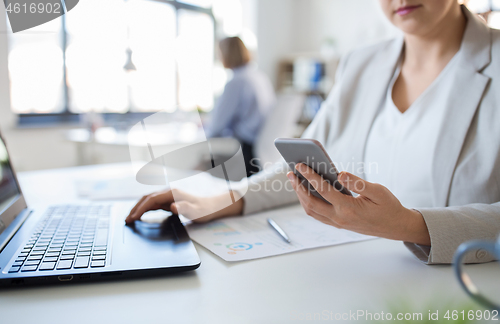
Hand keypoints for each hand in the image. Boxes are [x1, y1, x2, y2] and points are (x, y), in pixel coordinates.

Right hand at [125, 189, 243, 223]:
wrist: (212, 206)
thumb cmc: (204, 209)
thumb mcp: (196, 212)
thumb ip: (184, 209)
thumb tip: (172, 207)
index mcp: (172, 193)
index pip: (151, 200)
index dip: (140, 209)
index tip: (132, 218)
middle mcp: (168, 192)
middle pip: (147, 198)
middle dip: (135, 208)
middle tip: (126, 220)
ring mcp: (168, 196)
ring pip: (149, 200)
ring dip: (138, 208)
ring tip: (130, 218)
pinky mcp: (169, 200)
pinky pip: (153, 203)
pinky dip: (145, 209)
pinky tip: (141, 215)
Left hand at [287, 163, 430, 245]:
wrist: (395, 227)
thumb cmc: (388, 206)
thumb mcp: (378, 191)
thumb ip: (358, 183)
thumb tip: (340, 174)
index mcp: (349, 208)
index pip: (323, 190)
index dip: (310, 176)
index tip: (300, 165)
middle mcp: (339, 218)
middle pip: (311, 202)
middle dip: (298, 187)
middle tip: (290, 172)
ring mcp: (337, 223)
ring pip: (311, 210)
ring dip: (300, 195)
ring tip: (295, 180)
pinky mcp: (338, 224)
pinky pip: (317, 214)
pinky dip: (308, 202)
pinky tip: (306, 191)